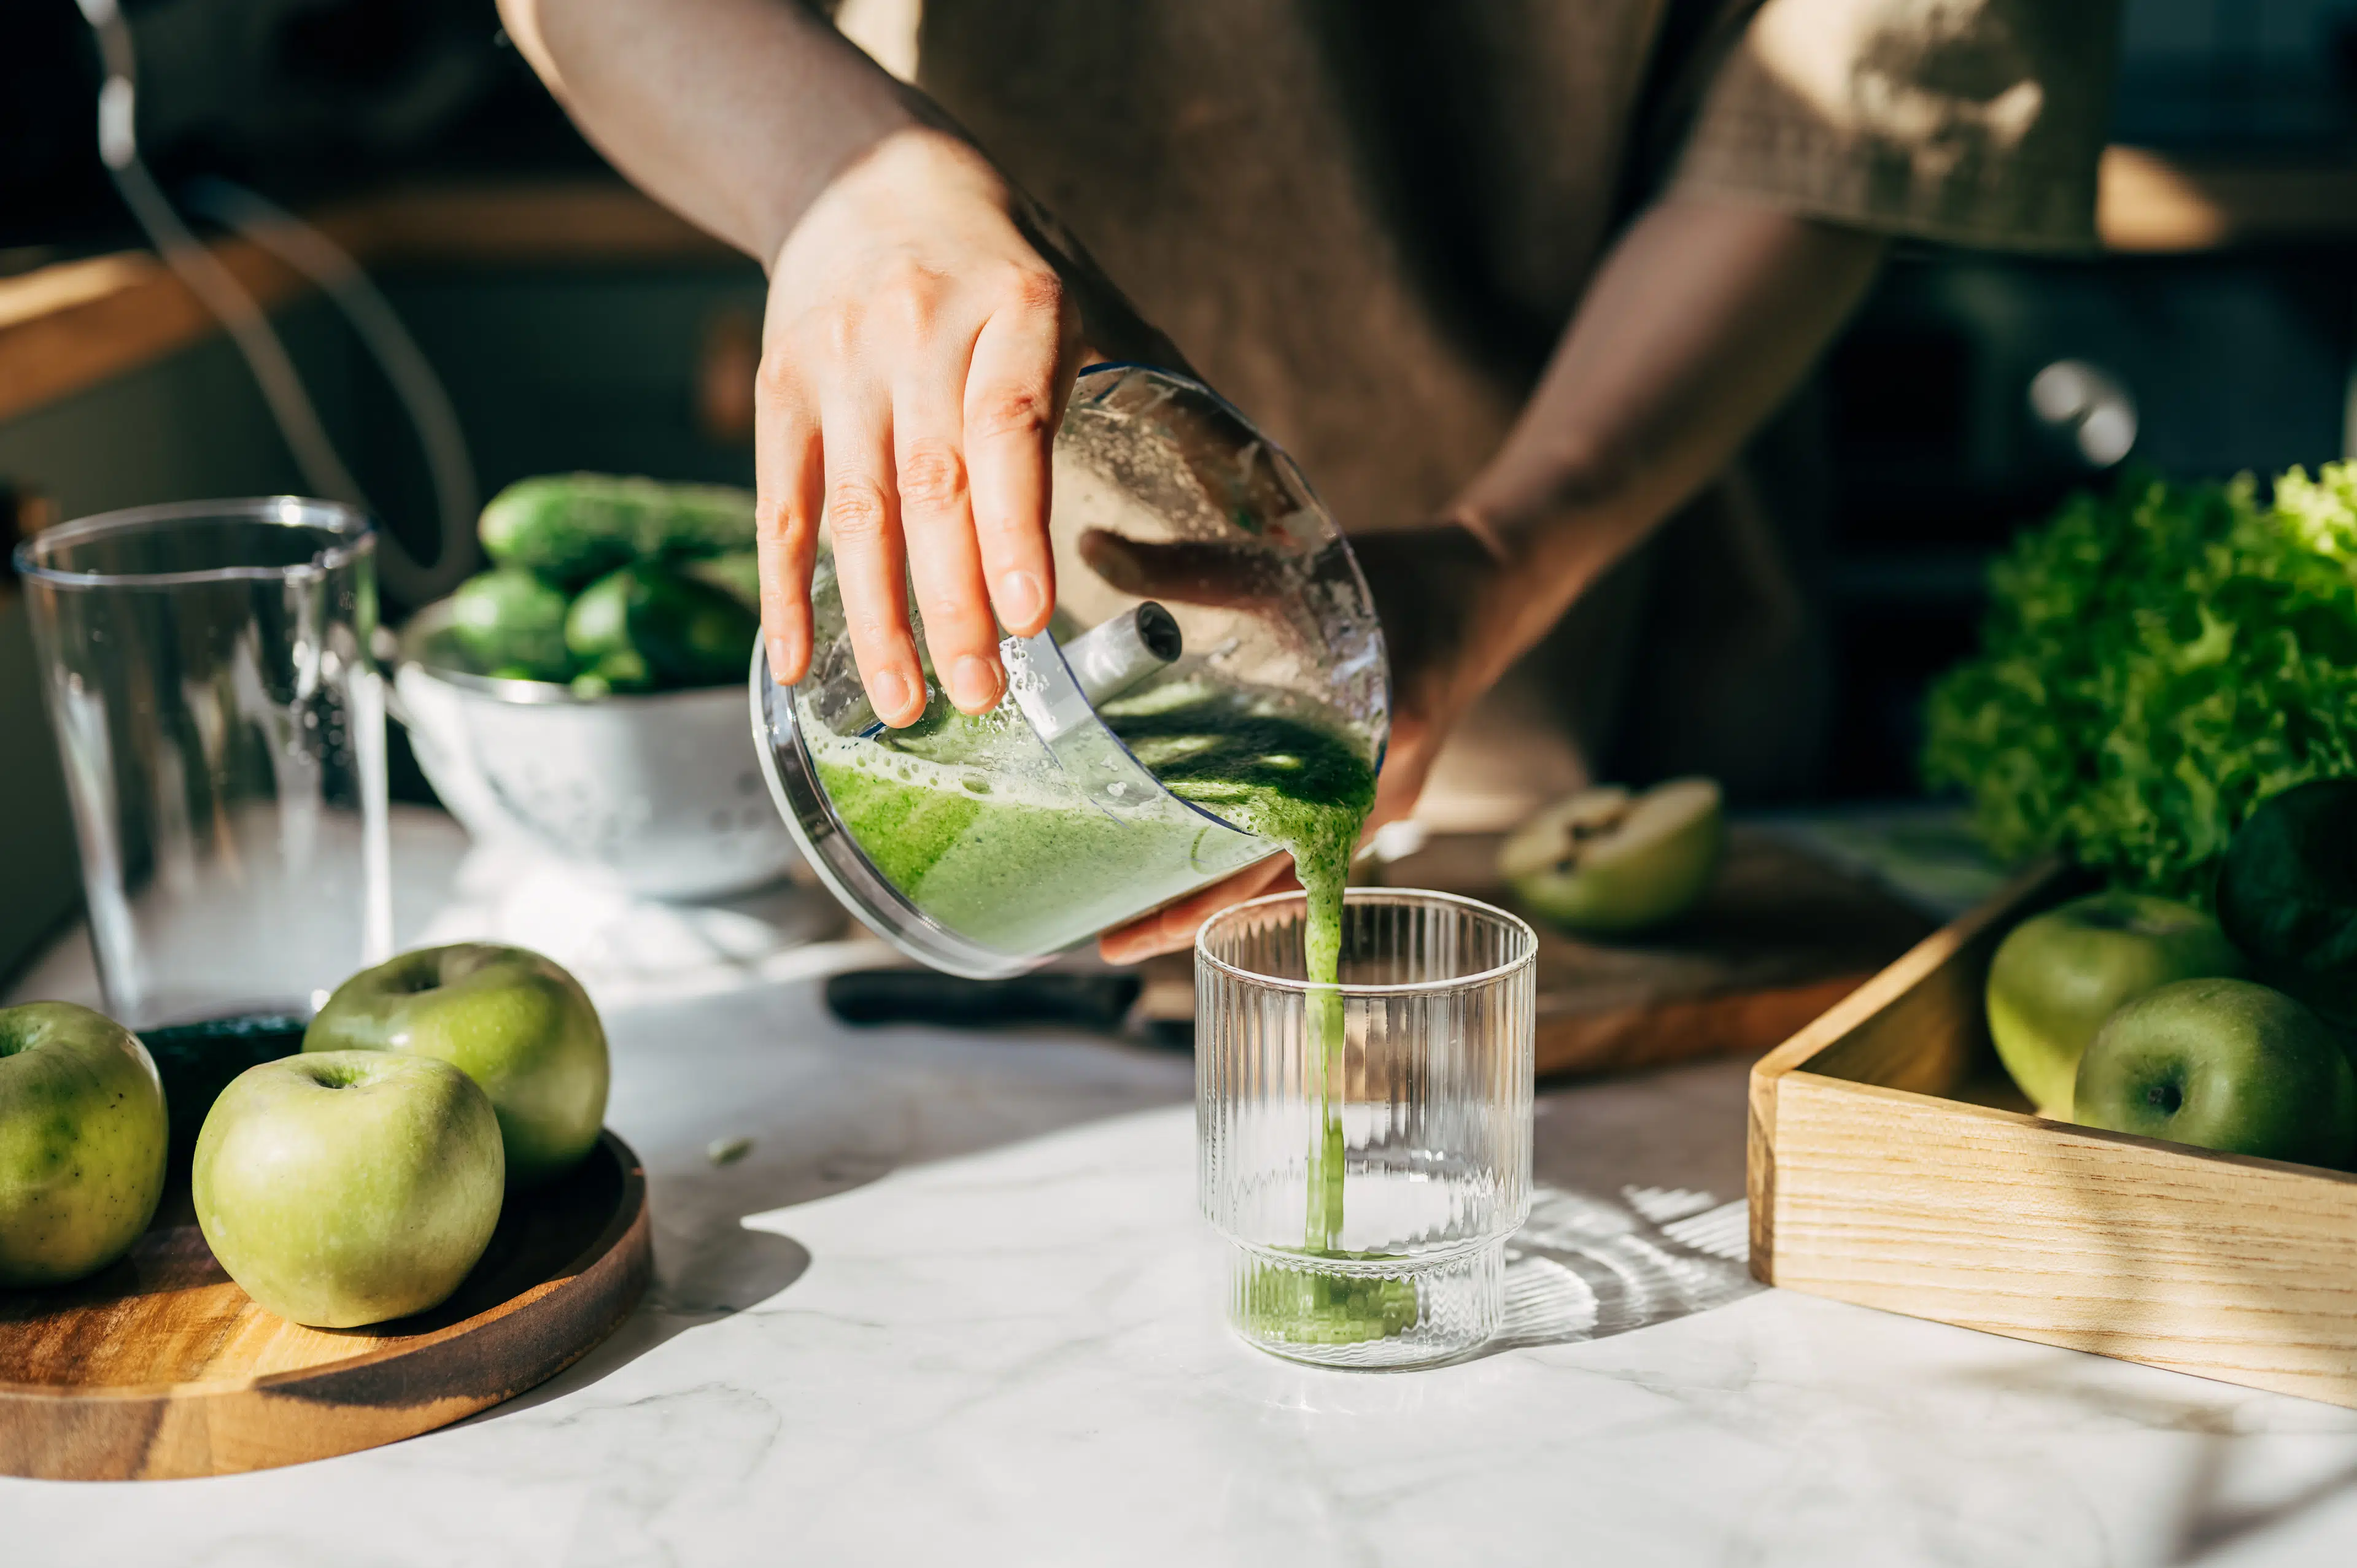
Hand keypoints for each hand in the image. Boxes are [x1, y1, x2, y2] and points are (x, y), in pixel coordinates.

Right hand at [755, 128, 1115, 724]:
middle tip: (983, 694)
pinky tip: (800, 663)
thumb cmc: (1003, 261)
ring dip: (879, 619)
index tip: (1029, 617)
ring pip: (855, 510)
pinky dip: (789, 589)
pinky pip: (782, 503)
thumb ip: (1166, 390)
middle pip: (932, 488)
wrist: (862, 171)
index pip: (1009, 427)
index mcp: (1015, 309)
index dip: (1014, 528)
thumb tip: (1274, 506)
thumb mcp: (1089, 296)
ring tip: (910, 705)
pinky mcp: (780, 388)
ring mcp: (840, 361)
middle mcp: (918, 331)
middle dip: (954, 605)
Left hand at [1095, 522, 1504, 962]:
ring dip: (1219, 892)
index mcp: (1368, 748)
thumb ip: (1193, 566)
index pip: (1269, 858)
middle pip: (1271, 884)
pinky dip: (1255, 861)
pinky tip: (1202, 865)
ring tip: (1136, 914)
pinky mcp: (1377, 796)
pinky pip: (1311, 846)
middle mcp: (1378, 795)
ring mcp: (1381, 804)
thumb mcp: (1292, 569)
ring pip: (1289, 872)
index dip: (1198, 902)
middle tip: (1108, 941)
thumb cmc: (1398, 579)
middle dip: (1191, 914)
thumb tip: (1089, 547)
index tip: (1131, 934)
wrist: (1484, 589)